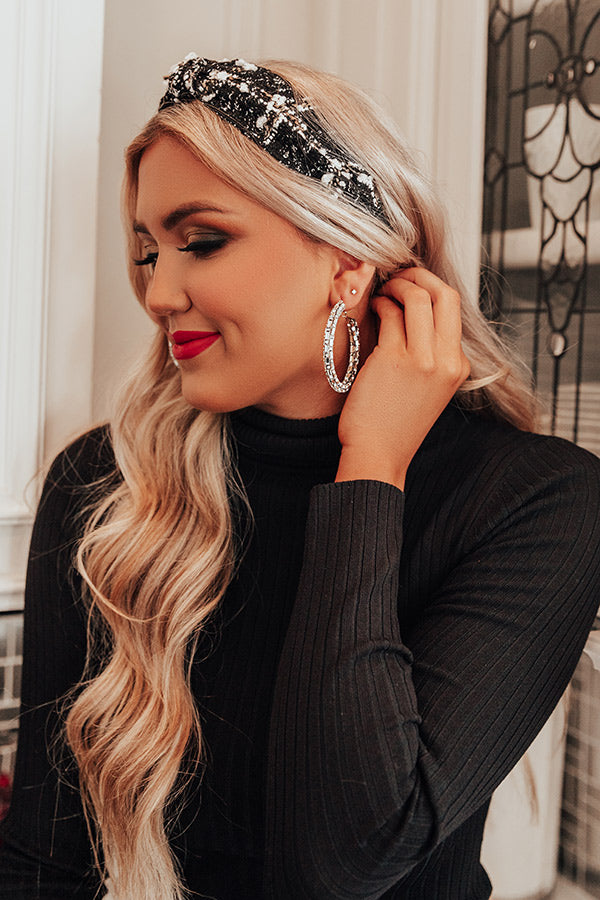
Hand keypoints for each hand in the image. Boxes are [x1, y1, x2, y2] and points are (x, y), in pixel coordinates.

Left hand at [336, 267, 469, 489]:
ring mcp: (422, 360)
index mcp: (458, 366)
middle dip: (420, 276)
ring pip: (418, 298)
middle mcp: (446, 360)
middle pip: (446, 295)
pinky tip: (374, 308)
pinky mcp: (394, 360)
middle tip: (399, 275)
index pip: (455, 310)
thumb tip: (414, 314)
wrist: (379, 455)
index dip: (432, 288)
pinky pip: (391, 314)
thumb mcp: (429, 388)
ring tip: (383, 291)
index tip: (412, 285)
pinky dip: (382, 303)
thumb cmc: (395, 423)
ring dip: (397, 285)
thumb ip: (430, 355)